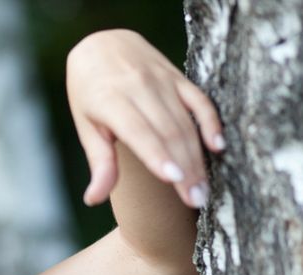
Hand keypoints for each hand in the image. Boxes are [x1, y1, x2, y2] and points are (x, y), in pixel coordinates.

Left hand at [66, 29, 223, 208]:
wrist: (102, 45)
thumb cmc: (89, 92)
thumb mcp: (85, 125)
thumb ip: (99, 162)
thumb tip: (95, 199)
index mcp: (111, 101)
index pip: (139, 131)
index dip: (157, 155)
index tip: (174, 179)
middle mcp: (139, 88)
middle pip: (168, 132)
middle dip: (184, 168)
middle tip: (195, 200)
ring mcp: (162, 81)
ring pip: (185, 123)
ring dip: (197, 157)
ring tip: (202, 189)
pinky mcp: (178, 77)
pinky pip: (199, 100)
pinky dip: (210, 123)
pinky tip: (218, 146)